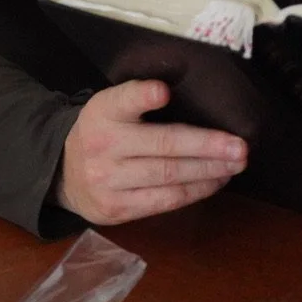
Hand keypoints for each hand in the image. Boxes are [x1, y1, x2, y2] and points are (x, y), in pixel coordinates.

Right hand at [56, 80, 247, 224]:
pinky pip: (164, 202)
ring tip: (235, 165)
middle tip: (240, 147)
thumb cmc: (103, 132)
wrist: (61, 174)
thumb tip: (187, 92)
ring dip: (209, 171)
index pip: (123, 100)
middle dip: (207, 146)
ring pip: (168, 176)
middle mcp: (103, 146)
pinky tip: (215, 181)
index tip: (163, 92)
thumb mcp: (112, 106)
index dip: (143, 95)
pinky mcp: (116, 209)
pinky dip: (195, 191)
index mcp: (103, 112)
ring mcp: (108, 181)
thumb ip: (140, 99)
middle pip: (163, 145)